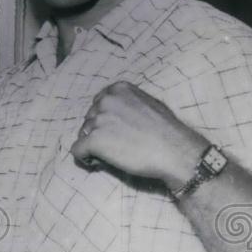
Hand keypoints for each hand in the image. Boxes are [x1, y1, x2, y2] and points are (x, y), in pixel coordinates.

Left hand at [70, 82, 207, 189]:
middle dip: (98, 131)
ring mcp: (98, 120)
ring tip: (110, 155)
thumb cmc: (167, 130)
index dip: (104, 119)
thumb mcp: (149, 104)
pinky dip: (84, 157)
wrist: (174, 151)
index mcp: (118, 89)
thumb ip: (129, 103)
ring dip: (92, 145)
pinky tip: (95, 162)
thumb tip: (118, 113)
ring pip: (83, 134)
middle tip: (115, 145)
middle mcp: (106, 100)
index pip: (98, 103)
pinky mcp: (93, 140)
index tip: (114, 131)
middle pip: (89, 118)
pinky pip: (77, 150)